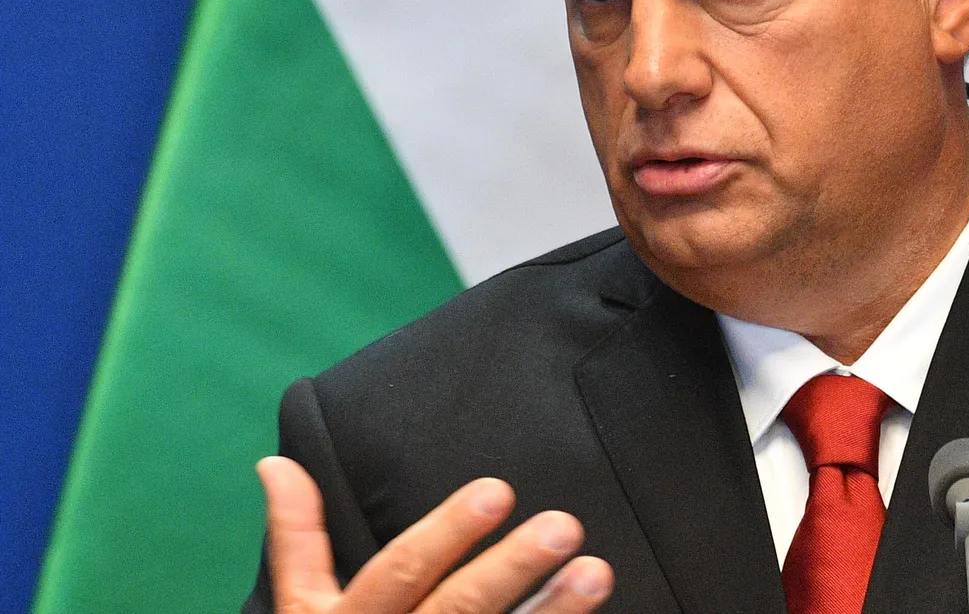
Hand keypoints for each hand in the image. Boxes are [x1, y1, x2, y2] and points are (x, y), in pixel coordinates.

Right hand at [258, 456, 613, 612]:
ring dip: (551, 613)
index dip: (447, 534)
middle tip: (564, 527)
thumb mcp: (301, 609)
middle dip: (511, 568)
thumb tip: (276, 464)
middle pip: (457, 611)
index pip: (400, 573)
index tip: (498, 491)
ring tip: (597, 572)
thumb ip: (297, 538)